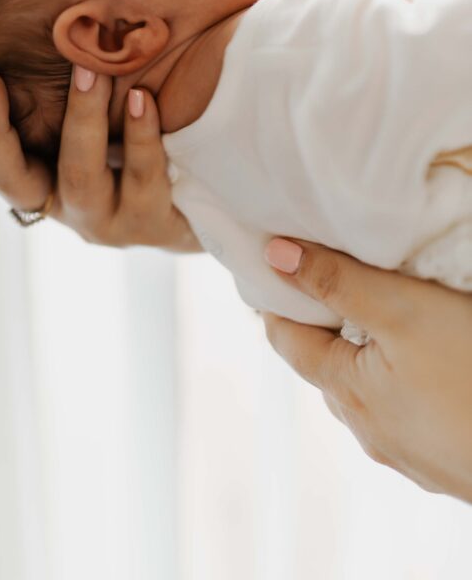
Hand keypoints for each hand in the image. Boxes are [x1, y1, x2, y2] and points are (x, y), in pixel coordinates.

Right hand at [0, 67, 201, 252]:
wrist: (208, 190)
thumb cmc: (136, 129)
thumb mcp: (89, 104)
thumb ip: (56, 71)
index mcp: (34, 171)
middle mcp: (57, 198)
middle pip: (5, 176)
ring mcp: (101, 215)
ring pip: (76, 174)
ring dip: (79, 120)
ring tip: (90, 69)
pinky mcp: (149, 220)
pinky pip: (141, 177)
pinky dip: (138, 136)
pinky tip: (140, 97)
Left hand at [261, 238, 471, 501]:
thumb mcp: (403, 312)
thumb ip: (338, 281)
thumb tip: (275, 254)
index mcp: (345, 391)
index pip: (284, 339)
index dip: (277, 298)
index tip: (275, 265)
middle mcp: (367, 430)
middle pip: (324, 365)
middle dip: (324, 323)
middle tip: (333, 278)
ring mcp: (406, 453)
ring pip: (366, 392)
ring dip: (366, 356)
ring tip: (385, 318)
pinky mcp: (442, 462)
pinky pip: (405, 412)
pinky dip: (402, 382)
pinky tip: (429, 366)